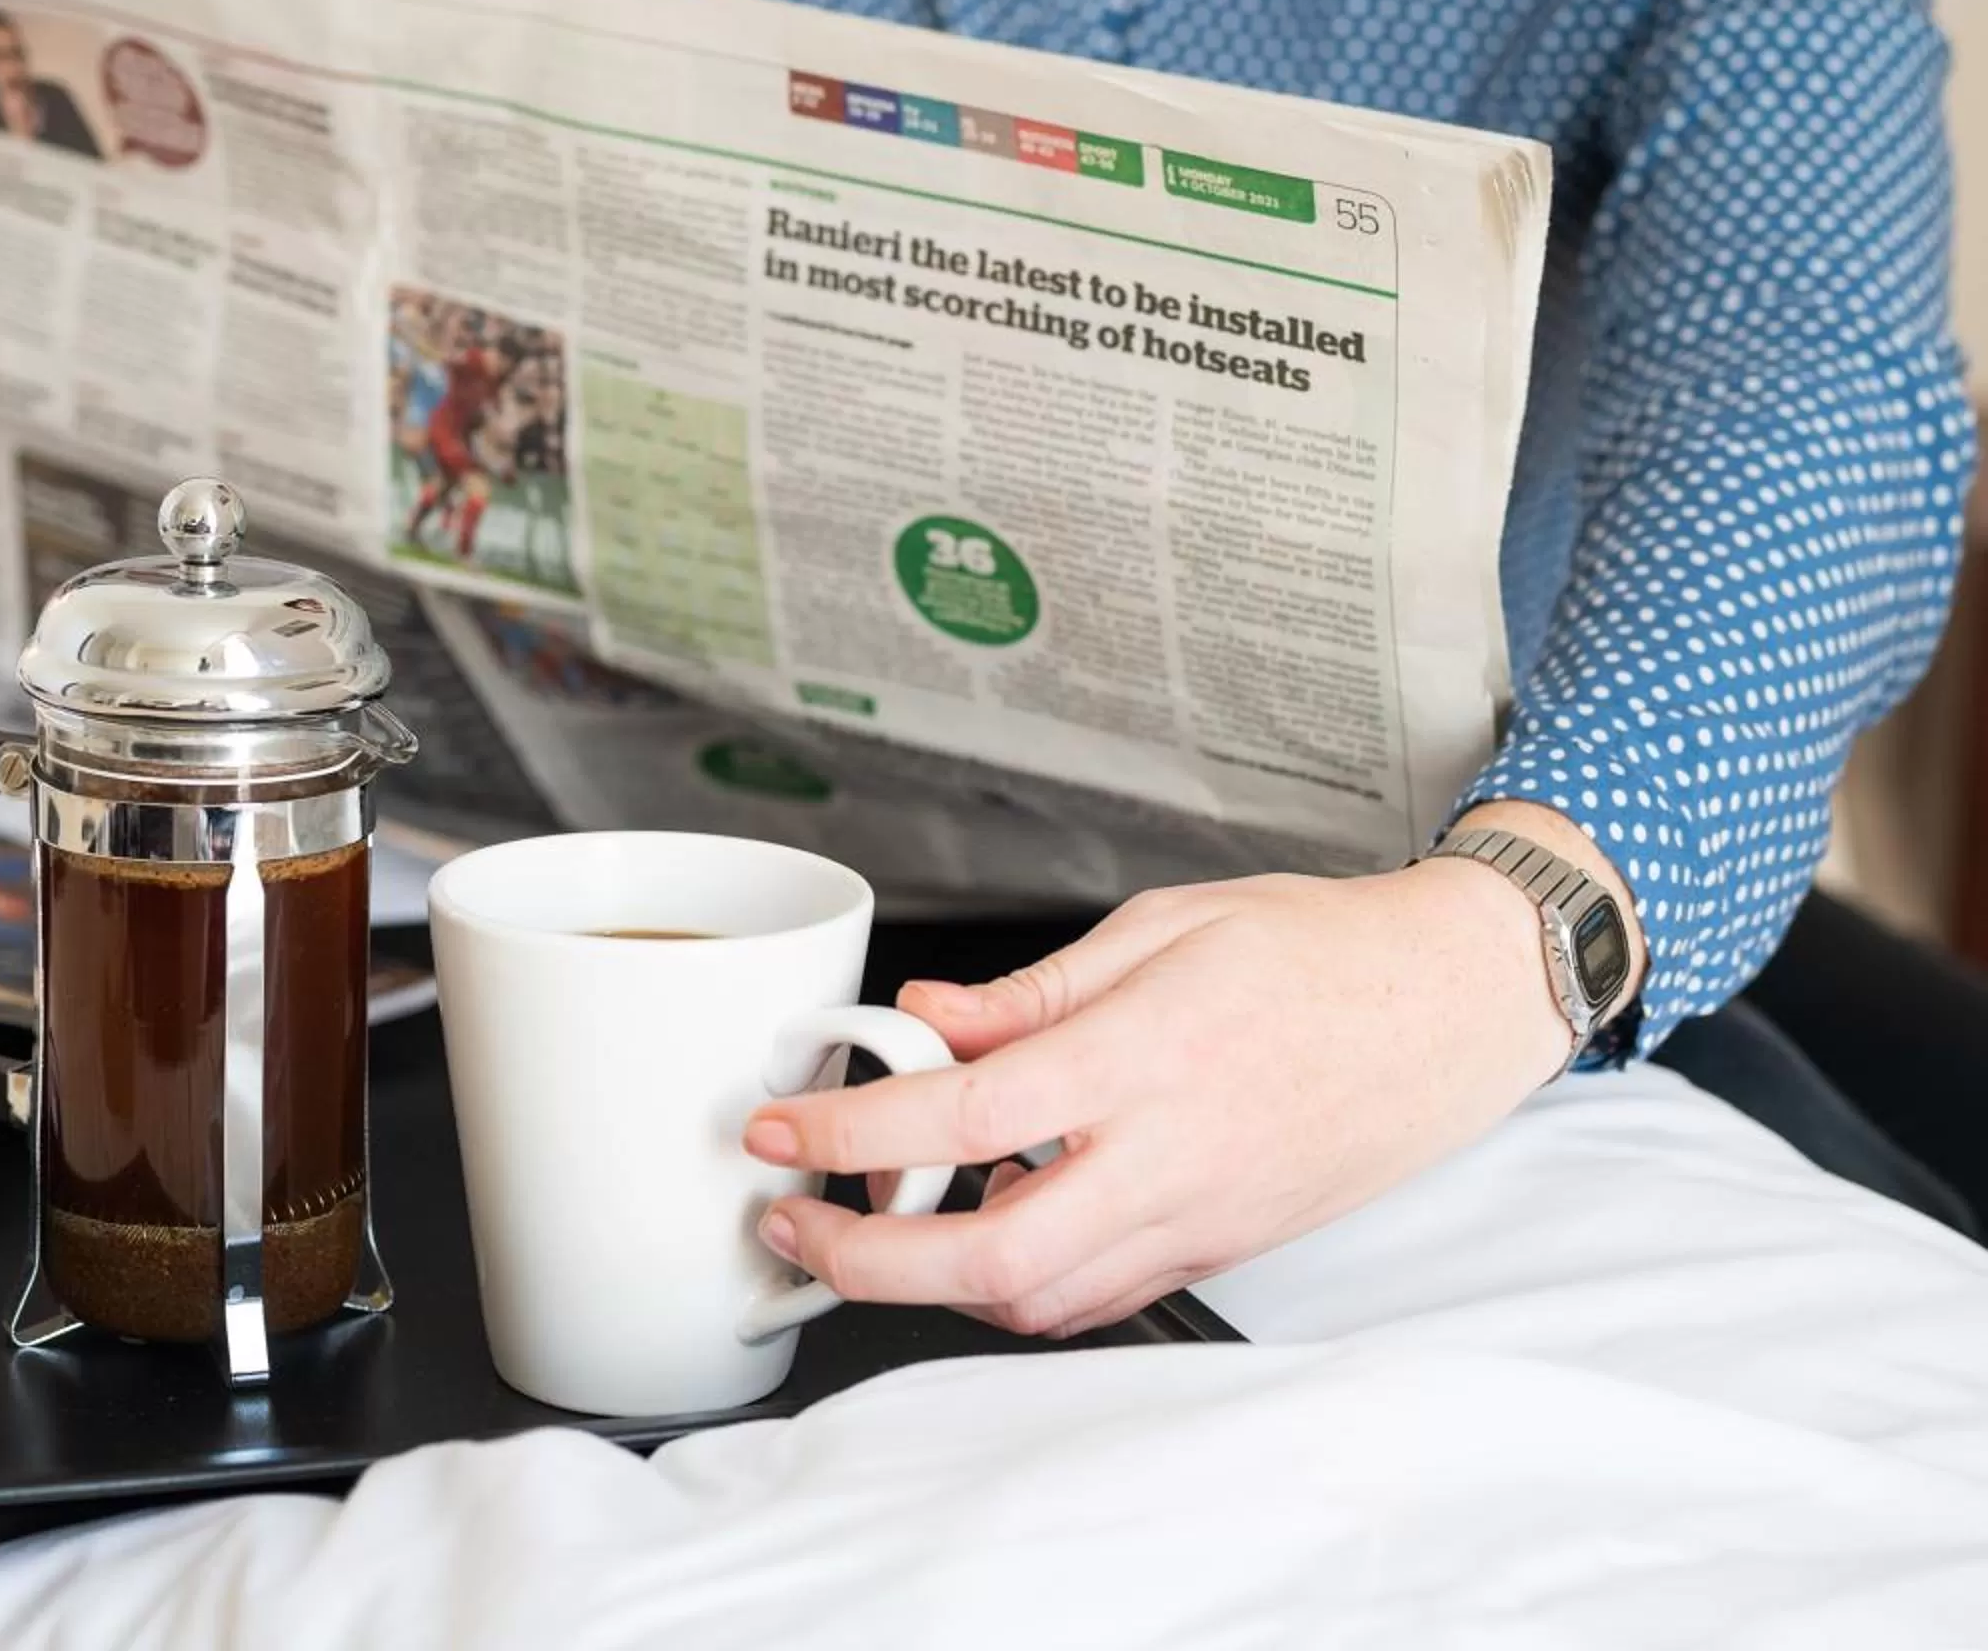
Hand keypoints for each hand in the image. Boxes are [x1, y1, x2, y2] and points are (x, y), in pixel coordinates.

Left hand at [746, 821, 1604, 1337]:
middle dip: (865, 1263)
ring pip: (1038, 1300)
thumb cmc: (1318, 953)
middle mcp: (1171, 1157)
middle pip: (993, 1260)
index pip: (967, 1117)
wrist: (1448, 1007)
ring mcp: (1198, 1220)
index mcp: (1145, 1056)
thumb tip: (924, 1021)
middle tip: (791, 1225)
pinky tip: (974, 1239)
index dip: (851, 1134)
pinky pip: (1096, 1300)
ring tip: (864, 1229)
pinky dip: (1015, 1289)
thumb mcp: (1163, 928)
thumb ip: (1030, 991)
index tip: (778, 1128)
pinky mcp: (1217, 1250)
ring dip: (931, 1284)